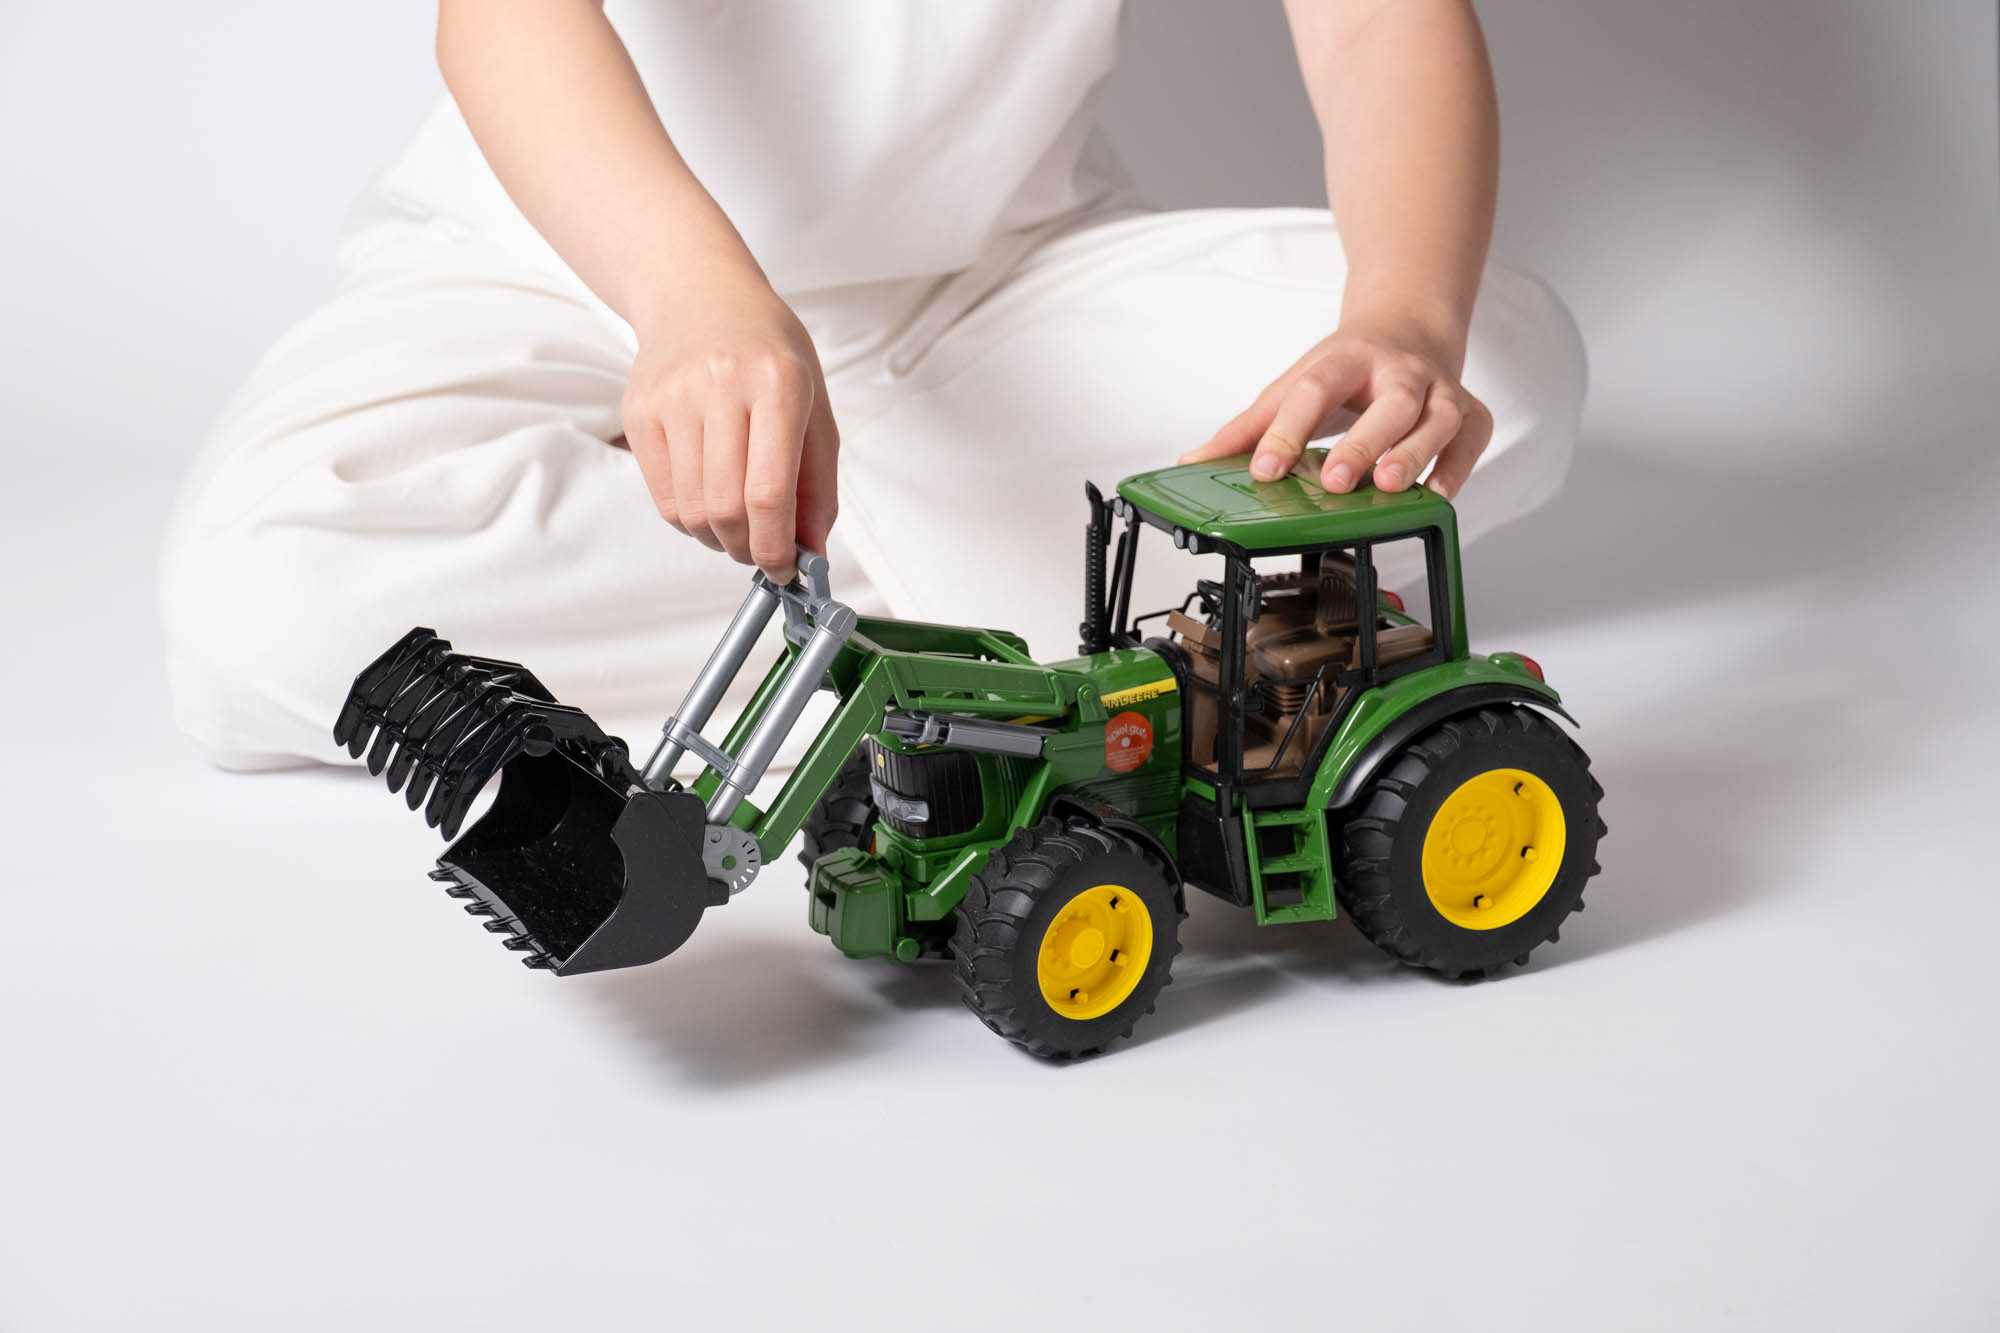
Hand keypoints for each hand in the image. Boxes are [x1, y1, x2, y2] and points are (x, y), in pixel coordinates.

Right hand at [621, 268, 837, 581]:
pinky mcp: (639, 412)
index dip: (777, 547)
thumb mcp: (814, 406)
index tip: (786, 568)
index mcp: (777, 384)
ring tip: (737, 526)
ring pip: (692, 511)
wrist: (700, 295)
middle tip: (762, 553)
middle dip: (748, 548)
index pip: (770, 492)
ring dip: (718, 538)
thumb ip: (818, 485)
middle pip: (726, 509)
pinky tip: (708, 501)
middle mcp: (720, 386)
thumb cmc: (767, 352)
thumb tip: (812, 552)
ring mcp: (672, 398)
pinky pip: (664, 497)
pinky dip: (690, 519)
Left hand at [1181, 324, 1491, 499]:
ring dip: (1417, 453)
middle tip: (1338, 482)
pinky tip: (1438, 492)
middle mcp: (1398, 370)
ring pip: (1438, 418)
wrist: (1408, 327)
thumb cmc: (1348, 366)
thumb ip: (1249, 427)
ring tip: (1390, 486)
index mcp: (1345, 361)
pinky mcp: (1469, 410)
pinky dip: (1460, 464)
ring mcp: (1437, 389)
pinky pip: (1472, 436)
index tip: (1264, 469)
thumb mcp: (1294, 384)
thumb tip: (1194, 462)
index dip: (1287, 431)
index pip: (1313, 392)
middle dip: (1363, 443)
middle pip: (1388, 403)